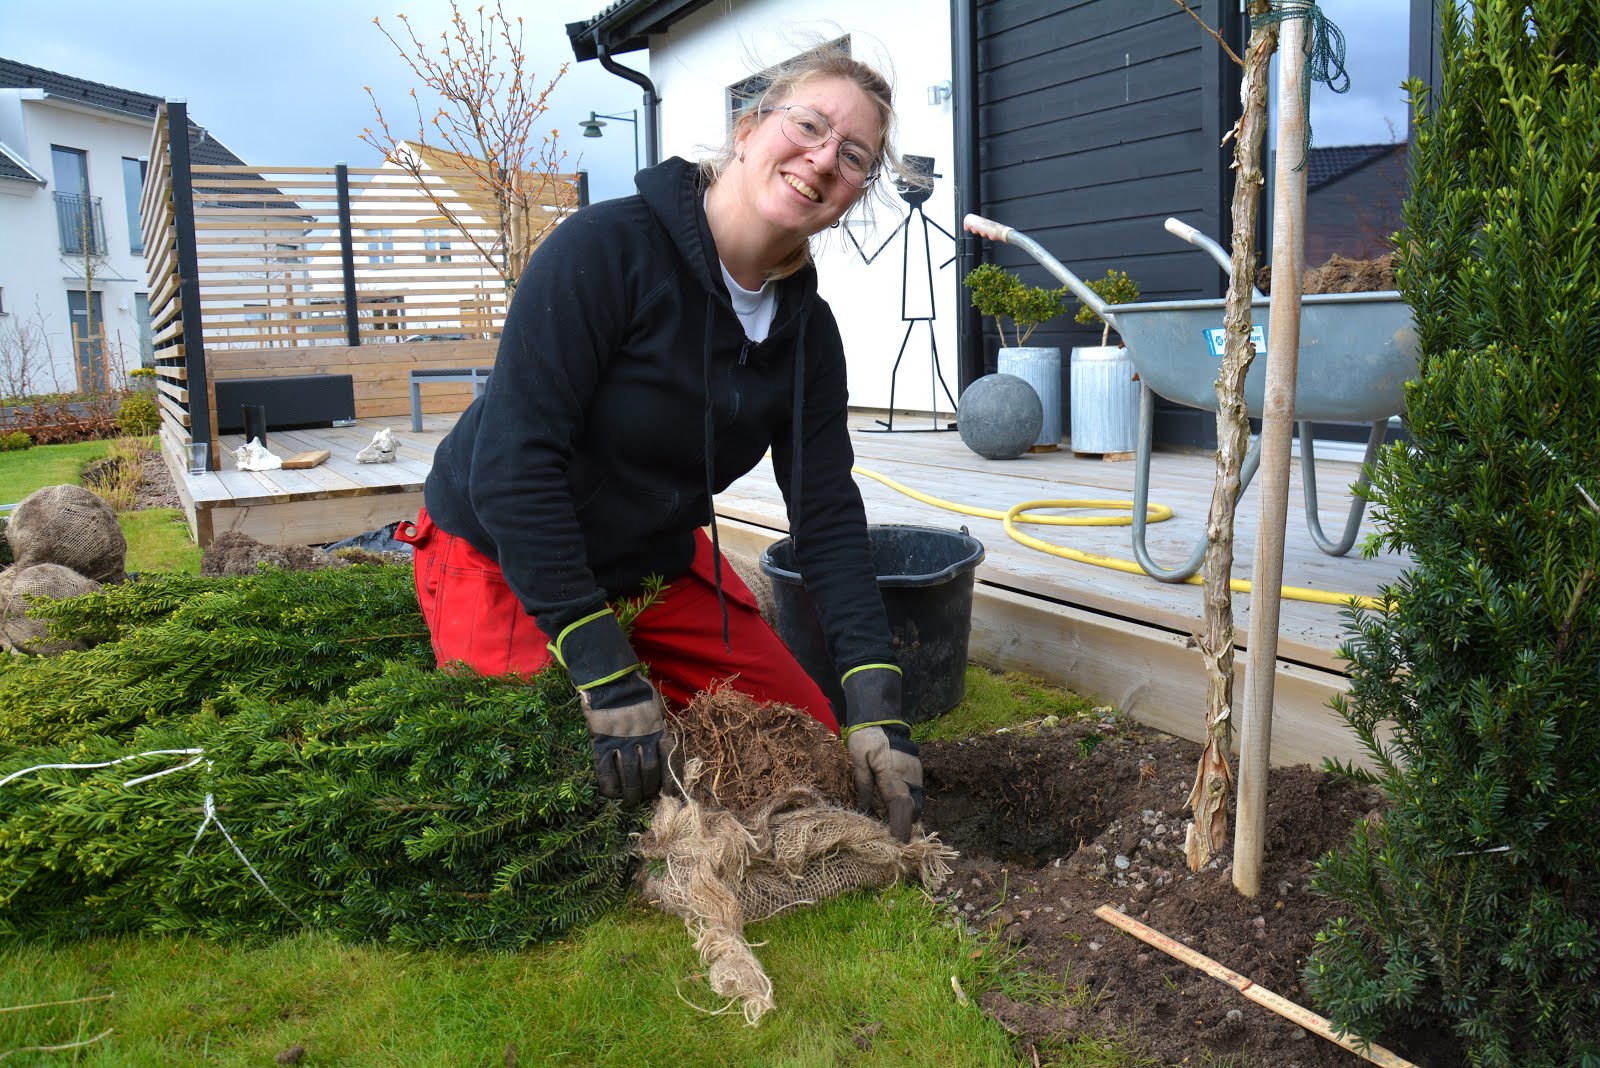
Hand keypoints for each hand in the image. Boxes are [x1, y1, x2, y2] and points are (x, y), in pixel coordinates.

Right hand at [580, 672, 665, 807]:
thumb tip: (664, 748)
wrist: (611, 680)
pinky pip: (606, 770)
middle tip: (645, 798)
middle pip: (649, 772)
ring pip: (630, 775)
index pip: (669, 762)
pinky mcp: (603, 744)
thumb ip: (660, 728)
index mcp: (659, 731)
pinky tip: (612, 793)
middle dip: (648, 790)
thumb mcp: (657, 708)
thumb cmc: (637, 692)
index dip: (670, 781)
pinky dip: (609, 785)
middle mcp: (643, 740)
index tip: (670, 793)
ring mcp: (622, 743)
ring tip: (630, 801)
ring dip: (631, 792)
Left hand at [841, 665, 922, 841]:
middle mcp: (910, 778)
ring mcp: (916, 774)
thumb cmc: (867, 738)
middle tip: (893, 841)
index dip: (901, 828)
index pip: (901, 808)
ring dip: (908, 815)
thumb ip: (863, 785)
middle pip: (913, 810)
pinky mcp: (916, 771)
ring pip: (916, 803)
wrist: (882, 717)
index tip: (899, 846)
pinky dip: (908, 804)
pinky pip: (916, 794)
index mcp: (894, 776)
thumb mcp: (858, 760)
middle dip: (905, 826)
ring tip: (894, 828)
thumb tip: (864, 810)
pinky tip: (896, 810)